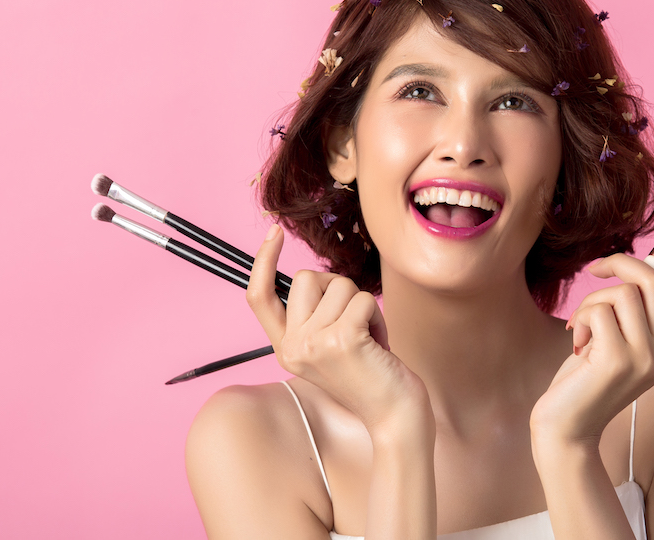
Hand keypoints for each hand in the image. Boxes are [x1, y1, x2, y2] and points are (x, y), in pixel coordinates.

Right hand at [246, 225, 431, 434]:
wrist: (395, 418)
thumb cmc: (371, 378)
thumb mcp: (330, 348)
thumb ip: (315, 319)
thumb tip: (316, 278)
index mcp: (286, 349)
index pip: (258, 298)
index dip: (262, 261)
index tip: (274, 233)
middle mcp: (293, 347)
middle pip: (305, 278)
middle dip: (338, 288)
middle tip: (355, 322)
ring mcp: (314, 343)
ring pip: (339, 285)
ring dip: (363, 306)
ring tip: (370, 340)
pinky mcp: (341, 340)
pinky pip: (363, 299)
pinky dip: (377, 316)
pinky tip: (379, 345)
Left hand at [530, 224, 653, 446]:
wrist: (566, 426)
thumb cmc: (584, 380)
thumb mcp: (615, 342)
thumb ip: (630, 314)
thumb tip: (632, 272)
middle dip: (620, 262)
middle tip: (596, 268)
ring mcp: (646, 357)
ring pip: (622, 292)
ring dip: (592, 301)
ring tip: (582, 329)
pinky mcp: (619, 360)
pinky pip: (599, 310)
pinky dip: (581, 319)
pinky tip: (578, 344)